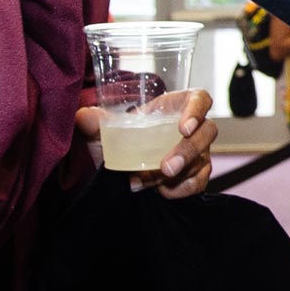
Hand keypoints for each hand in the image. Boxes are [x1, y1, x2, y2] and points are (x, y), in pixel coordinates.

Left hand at [75, 89, 218, 197]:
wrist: (127, 159)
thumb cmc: (127, 134)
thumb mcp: (111, 127)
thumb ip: (97, 121)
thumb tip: (82, 116)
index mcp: (180, 105)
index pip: (201, 99)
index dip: (197, 111)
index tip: (183, 128)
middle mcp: (195, 127)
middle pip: (207, 133)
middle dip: (187, 152)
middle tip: (165, 167)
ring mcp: (200, 151)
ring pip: (201, 161)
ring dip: (177, 175)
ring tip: (147, 181)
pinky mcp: (198, 173)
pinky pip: (198, 183)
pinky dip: (180, 190)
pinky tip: (161, 190)